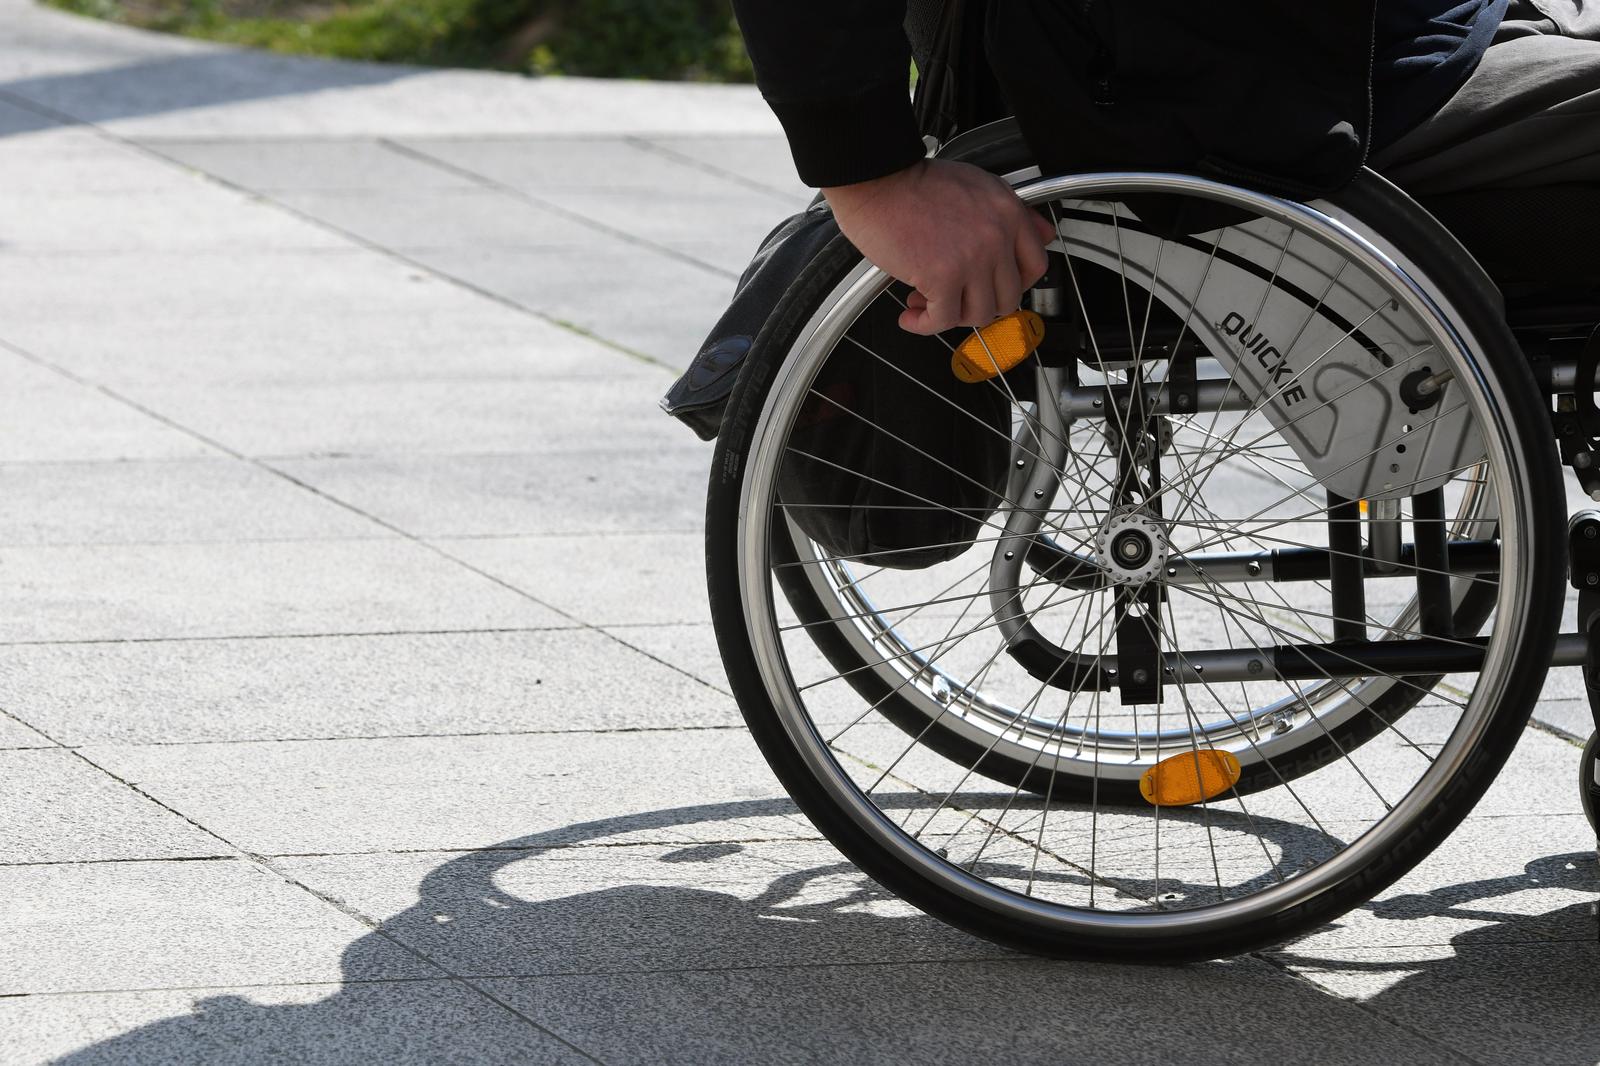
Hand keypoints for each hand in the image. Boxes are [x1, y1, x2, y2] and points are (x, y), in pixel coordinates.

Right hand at [823, 158, 1055, 335]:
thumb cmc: (916, 183)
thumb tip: (1042, 234)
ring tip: (928, 303)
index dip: (1015, 285)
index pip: (1036, 266)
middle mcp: (996, 237)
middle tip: (958, 298)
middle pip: (1008, 298)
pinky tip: (911, 315)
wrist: (878, 181)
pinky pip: (943, 320)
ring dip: (953, 315)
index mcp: (1008, 213)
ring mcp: (972, 260)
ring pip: (979, 314)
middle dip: (980, 304)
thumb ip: (1012, 213)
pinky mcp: (943, 278)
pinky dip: (924, 324)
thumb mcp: (978, 185)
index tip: (996, 288)